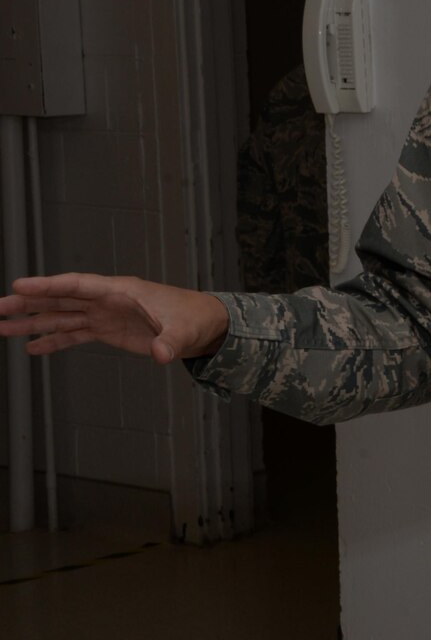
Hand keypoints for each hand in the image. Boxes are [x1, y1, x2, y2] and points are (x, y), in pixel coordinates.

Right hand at [0, 273, 229, 363]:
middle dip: (28, 303)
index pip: (77, 285)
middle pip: (60, 298)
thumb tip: (163, 354)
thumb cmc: (193, 319)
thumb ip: (170, 341)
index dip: (49, 285)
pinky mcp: (107, 330)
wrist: (202, 325)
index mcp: (121, 291)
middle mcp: (106, 300)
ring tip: (1, 328)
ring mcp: (104, 314)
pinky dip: (53, 341)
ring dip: (32, 322)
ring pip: (61, 316)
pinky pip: (74, 334)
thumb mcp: (183, 330)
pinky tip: (31, 348)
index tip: (20, 285)